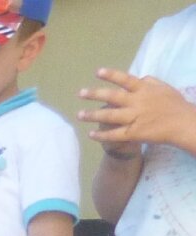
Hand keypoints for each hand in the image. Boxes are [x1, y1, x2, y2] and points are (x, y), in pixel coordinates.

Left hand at [79, 68, 195, 155]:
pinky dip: (101, 135)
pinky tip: (91, 134)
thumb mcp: (164, 87)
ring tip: (79, 115)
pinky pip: (114, 134)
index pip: (126, 80)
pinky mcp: (134, 133)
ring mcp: (135, 118)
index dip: (111, 75)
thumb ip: (150, 82)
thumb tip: (139, 77)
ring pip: (109, 116)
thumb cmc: (174, 104)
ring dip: (92, 115)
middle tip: (80, 93)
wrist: (183, 123)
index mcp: (144, 89)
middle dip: (95, 94)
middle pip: (112, 97)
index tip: (98, 72)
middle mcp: (137, 102)